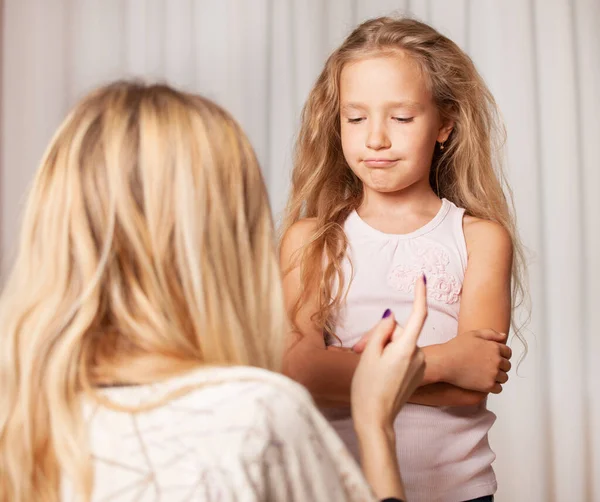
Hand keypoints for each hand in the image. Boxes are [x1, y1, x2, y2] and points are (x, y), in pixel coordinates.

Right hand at [351, 276, 426, 431]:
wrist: (375, 420)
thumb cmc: (368, 388)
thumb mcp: (368, 353)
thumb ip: (381, 331)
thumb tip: (392, 318)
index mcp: (407, 348)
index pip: (418, 315)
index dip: (420, 295)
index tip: (421, 278)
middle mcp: (418, 355)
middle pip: (398, 331)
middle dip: (379, 336)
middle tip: (359, 349)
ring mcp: (419, 365)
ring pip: (399, 343)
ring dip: (382, 348)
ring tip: (365, 362)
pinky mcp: (416, 373)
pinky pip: (403, 355)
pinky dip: (389, 357)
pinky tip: (377, 370)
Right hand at [442, 329, 511, 392]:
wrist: (444, 363)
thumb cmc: (456, 348)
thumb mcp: (473, 334)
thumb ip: (490, 333)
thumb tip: (504, 336)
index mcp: (494, 347)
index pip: (508, 352)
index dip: (502, 355)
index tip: (494, 358)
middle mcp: (496, 360)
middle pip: (507, 366)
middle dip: (500, 366)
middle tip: (488, 367)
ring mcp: (493, 373)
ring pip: (504, 378)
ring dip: (497, 377)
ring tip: (485, 375)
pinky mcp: (488, 385)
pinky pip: (498, 389)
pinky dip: (493, 387)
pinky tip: (484, 382)